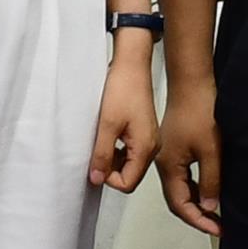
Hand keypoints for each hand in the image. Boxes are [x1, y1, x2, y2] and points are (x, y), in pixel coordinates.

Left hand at [87, 42, 159, 191]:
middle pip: (129, 175)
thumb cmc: (123, 88)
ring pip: (128, 164)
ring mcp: (149, 139)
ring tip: (101, 139)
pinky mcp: (143, 132)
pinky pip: (129, 151)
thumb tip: (96, 178)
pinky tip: (108, 134)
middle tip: (96, 149)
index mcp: (146, 148)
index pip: (127, 183)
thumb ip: (102, 154)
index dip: (108, 178)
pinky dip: (116, 148)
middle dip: (109, 168)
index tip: (96, 162)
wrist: (132, 65)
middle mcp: (151, 147)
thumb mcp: (107, 124)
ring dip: (111, 158)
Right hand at [158, 70, 223, 238]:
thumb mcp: (210, 150)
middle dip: (197, 216)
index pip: (180, 205)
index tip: (217, 229)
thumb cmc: (198, 110)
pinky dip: (195, 188)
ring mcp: (168, 156)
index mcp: (169, 166)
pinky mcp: (174, 148)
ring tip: (216, 213)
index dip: (199, 220)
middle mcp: (164, 164)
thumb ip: (210, 181)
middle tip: (218, 226)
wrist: (191, 84)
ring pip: (180, 188)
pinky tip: (208, 190)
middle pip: (177, 200)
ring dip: (197, 203)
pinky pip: (182, 176)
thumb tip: (210, 207)